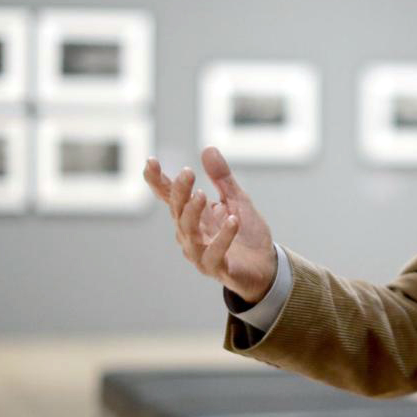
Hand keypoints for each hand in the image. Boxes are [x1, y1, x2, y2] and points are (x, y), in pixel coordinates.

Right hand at [143, 147, 277, 303]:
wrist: (265, 267)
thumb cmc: (247, 234)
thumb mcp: (237, 200)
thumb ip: (222, 178)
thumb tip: (207, 149)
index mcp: (193, 215)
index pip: (170, 197)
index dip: (158, 180)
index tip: (150, 161)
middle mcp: (191, 234)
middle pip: (178, 211)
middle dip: (180, 191)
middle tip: (188, 172)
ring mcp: (200, 252)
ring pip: (188, 232)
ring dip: (193, 213)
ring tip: (203, 195)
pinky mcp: (216, 268)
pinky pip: (214, 253)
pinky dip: (223, 237)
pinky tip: (232, 220)